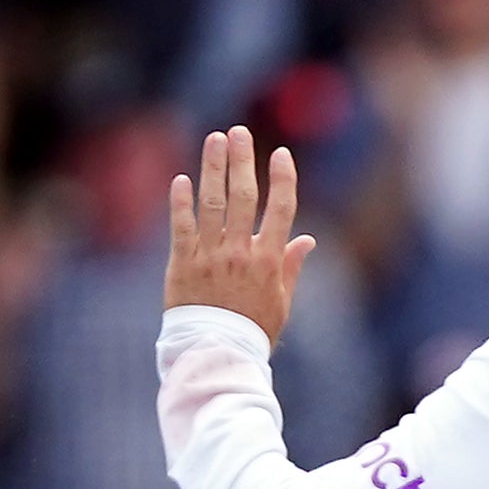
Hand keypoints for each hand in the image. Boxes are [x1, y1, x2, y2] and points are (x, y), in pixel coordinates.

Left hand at [163, 127, 315, 341]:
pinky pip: (181, 228)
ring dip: (213, 168)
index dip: (282, 179)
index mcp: (268, 261)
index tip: (280, 154)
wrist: (217, 355)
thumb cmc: (252, 332)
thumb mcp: (281, 303)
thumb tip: (307, 239)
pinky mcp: (182, 266)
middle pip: (243, 197)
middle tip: (239, 133)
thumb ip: (291, 268)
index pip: (280, 210)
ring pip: (212, 204)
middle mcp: (239, 254)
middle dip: (242, 161)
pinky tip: (181, 179)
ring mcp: (209, 257)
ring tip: (214, 140)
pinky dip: (181, 203)